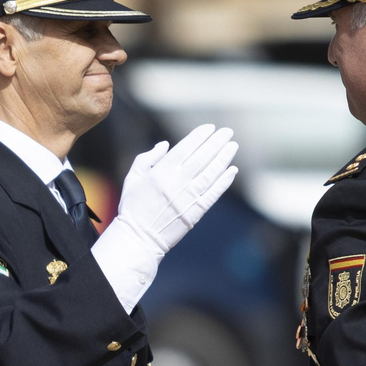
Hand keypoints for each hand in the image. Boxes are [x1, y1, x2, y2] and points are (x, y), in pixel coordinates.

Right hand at [91, 125, 237, 310]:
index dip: (200, 136)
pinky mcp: (196, 211)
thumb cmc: (134, 207)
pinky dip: (224, 181)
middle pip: (203, 157)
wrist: (139, 238)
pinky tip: (232, 170)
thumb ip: (148, 158)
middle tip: (227, 132)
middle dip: (217, 142)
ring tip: (233, 146)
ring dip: (224, 158)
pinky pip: (214, 193)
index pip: (186, 147)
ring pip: (211, 172)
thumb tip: (166, 145)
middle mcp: (178, 181)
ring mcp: (189, 197)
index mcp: (162, 171)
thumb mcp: (133, 177)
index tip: (211, 128)